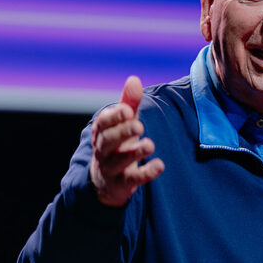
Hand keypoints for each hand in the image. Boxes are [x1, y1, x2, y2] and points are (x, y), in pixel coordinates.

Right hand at [89, 76, 164, 206]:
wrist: (106, 181)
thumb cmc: (118, 143)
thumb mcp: (123, 123)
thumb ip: (129, 102)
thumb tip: (134, 79)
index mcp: (102, 132)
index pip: (103, 123)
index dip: (114, 116)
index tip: (128, 110)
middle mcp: (102, 150)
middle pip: (107, 141)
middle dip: (122, 132)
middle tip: (138, 125)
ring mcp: (110, 168)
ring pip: (118, 160)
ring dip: (134, 153)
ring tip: (150, 145)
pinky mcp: (121, 184)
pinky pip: (132, 180)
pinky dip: (146, 173)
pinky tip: (160, 165)